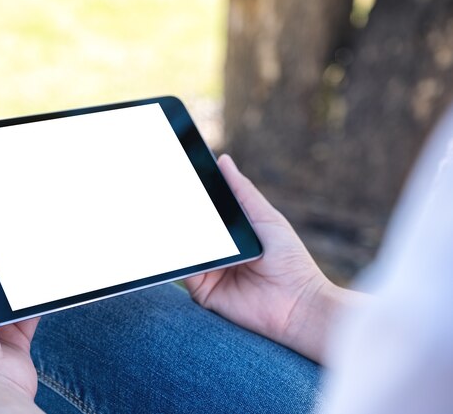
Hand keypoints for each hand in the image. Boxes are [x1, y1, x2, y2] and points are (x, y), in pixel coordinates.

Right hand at [185, 155, 361, 362]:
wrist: (298, 305)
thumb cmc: (290, 261)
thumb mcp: (266, 218)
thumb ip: (243, 192)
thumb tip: (223, 161)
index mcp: (231, 234)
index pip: (206, 212)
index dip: (192, 195)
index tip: (179, 173)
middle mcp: (217, 252)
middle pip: (192, 229)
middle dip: (179, 212)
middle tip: (168, 191)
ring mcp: (208, 271)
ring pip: (184, 248)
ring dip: (177, 233)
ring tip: (169, 211)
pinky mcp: (203, 291)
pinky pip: (185, 271)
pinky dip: (180, 257)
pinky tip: (181, 242)